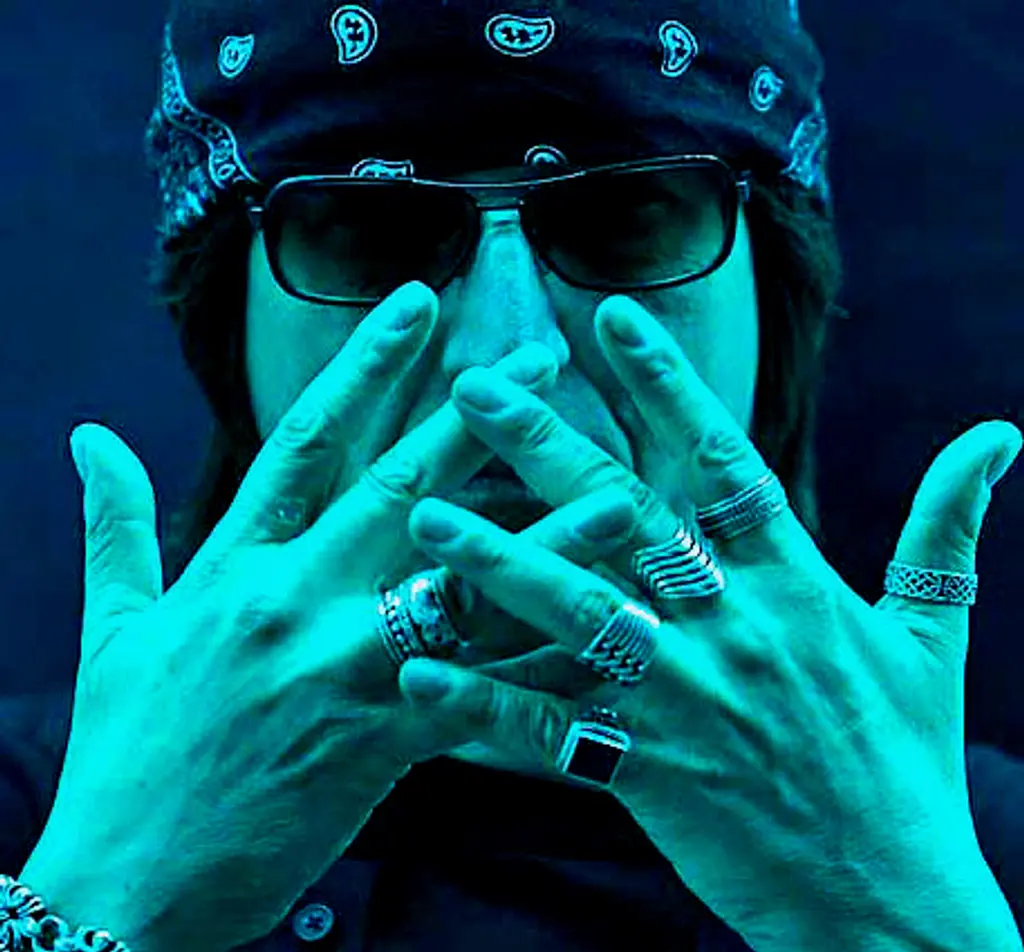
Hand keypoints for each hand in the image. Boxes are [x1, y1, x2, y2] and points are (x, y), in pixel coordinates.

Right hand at [21, 282, 632, 951]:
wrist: (127, 882)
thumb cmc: (126, 752)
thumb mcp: (113, 630)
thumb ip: (115, 525)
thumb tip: (88, 437)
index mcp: (235, 566)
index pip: (308, 441)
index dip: (365, 366)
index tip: (419, 305)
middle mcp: (296, 603)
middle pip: (401, 490)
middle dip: (475, 420)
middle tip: (539, 359)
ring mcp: (346, 672)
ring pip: (464, 589)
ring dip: (546, 536)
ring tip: (616, 489)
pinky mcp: (383, 741)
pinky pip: (485, 696)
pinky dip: (545, 670)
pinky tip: (603, 643)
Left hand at [398, 294, 1023, 950]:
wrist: (892, 906)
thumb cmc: (907, 765)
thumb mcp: (932, 638)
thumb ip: (947, 529)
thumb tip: (999, 434)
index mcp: (798, 585)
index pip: (726, 460)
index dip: (668, 384)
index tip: (610, 318)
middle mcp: (735, 631)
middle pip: (629, 520)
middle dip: (549, 448)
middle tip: (474, 388)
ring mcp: (687, 704)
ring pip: (577, 617)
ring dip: (498, 563)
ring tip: (424, 516)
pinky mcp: (649, 776)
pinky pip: (551, 736)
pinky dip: (483, 708)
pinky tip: (419, 676)